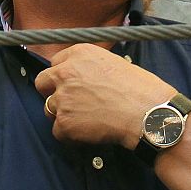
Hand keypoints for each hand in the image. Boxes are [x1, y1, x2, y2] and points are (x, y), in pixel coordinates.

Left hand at [34, 43, 174, 148]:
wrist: (148, 114)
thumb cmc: (140, 89)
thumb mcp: (114, 62)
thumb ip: (90, 66)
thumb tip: (82, 77)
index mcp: (79, 54)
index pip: (55, 63)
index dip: (64, 76)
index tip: (73, 85)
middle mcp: (65, 73)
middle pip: (42, 82)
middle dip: (52, 92)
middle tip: (71, 102)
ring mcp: (63, 98)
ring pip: (49, 108)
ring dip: (64, 115)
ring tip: (87, 119)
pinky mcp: (64, 122)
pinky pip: (58, 131)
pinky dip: (70, 136)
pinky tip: (89, 133)